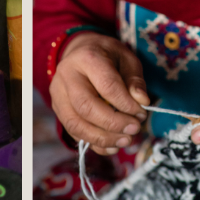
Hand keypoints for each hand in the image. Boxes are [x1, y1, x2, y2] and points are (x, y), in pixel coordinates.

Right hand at [50, 33, 148, 155]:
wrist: (79, 53)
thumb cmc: (107, 56)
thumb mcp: (127, 59)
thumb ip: (135, 80)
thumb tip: (142, 102)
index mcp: (87, 58)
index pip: (107, 86)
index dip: (126, 104)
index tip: (141, 113)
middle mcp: (67, 76)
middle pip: (86, 107)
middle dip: (113, 124)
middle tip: (134, 129)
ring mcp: (58, 94)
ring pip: (75, 124)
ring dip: (103, 138)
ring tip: (125, 140)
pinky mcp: (57, 109)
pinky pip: (73, 132)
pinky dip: (94, 143)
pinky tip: (112, 146)